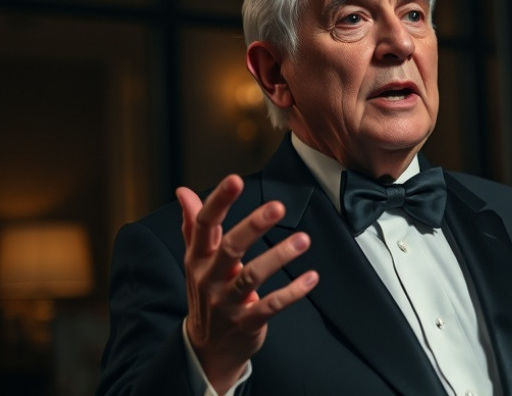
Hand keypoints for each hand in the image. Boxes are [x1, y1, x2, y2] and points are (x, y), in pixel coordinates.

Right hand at [177, 174, 318, 392]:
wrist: (206, 349)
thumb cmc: (206, 293)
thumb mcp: (196, 261)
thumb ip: (193, 226)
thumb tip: (182, 191)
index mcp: (198, 259)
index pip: (205, 225)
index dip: (219, 201)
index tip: (235, 179)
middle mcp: (209, 278)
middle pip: (230, 248)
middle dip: (253, 225)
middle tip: (278, 206)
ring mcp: (227, 302)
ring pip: (252, 276)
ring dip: (279, 256)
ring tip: (303, 240)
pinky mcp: (246, 322)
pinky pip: (271, 306)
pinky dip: (292, 292)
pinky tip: (312, 278)